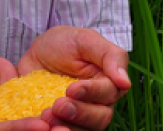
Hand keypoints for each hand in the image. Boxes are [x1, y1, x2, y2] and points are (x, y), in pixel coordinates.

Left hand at [17, 26, 131, 130]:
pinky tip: (40, 124)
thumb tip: (125, 82)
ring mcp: (78, 117)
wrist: (38, 52)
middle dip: (79, 113)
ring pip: (82, 130)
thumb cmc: (66, 43)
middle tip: (58, 105)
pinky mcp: (59, 123)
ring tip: (46, 116)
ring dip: (65, 126)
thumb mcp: (86, 40)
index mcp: (108, 83)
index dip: (92, 93)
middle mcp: (97, 104)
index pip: (109, 94)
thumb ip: (110, 56)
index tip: (72, 88)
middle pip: (99, 119)